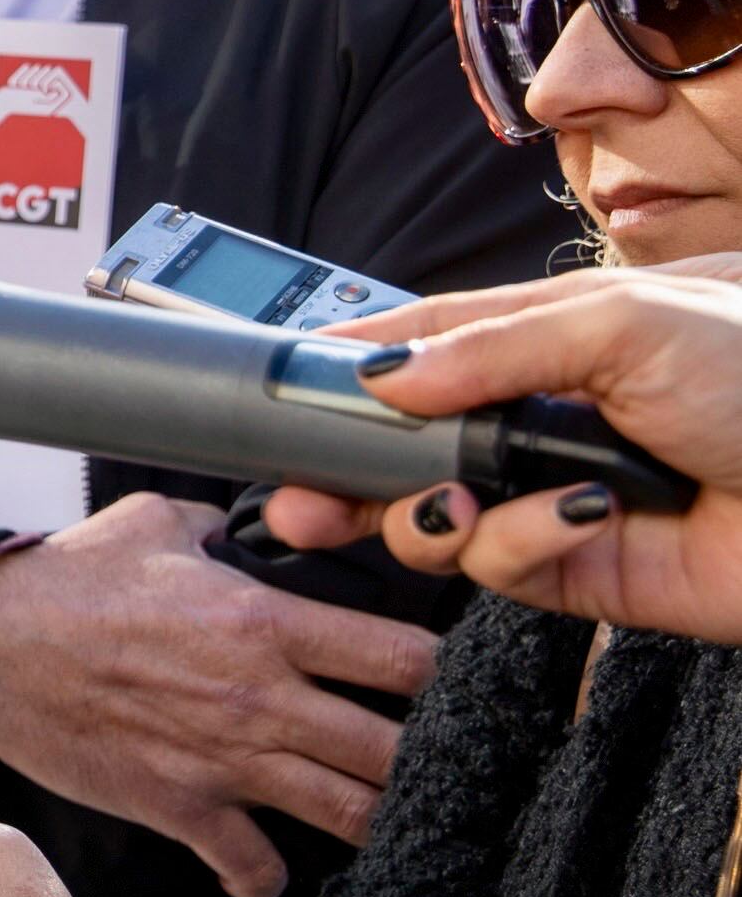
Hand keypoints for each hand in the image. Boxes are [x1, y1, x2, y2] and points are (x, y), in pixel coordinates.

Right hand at [0, 491, 437, 896]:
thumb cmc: (65, 581)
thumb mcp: (156, 524)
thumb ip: (227, 526)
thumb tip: (266, 518)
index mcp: (264, 623)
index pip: (407, 660)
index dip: (446, 674)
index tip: (446, 681)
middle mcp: (261, 700)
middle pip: (399, 753)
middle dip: (430, 758)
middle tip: (431, 757)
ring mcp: (224, 763)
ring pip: (351, 817)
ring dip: (372, 818)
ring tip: (373, 810)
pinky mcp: (180, 809)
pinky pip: (257, 870)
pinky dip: (269, 875)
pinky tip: (267, 861)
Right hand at [263, 264, 741, 641]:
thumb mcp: (619, 324)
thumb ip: (487, 351)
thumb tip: (383, 378)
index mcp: (547, 340)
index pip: (422, 344)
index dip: (349, 367)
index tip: (276, 392)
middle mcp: (540, 419)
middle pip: (405, 446)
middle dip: (342, 474)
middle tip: (291, 498)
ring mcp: (552, 497)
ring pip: (436, 518)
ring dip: (423, 518)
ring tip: (440, 511)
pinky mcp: (579, 572)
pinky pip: (502, 566)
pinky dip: (516, 547)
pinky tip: (573, 521)